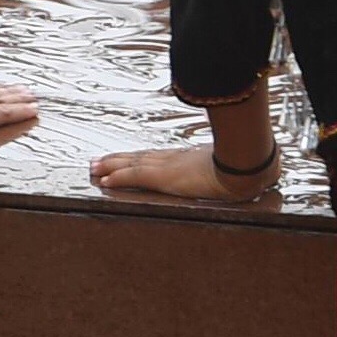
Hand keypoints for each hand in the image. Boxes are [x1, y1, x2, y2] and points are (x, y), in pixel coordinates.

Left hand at [91, 142, 274, 201]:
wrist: (243, 169)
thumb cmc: (240, 169)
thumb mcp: (226, 169)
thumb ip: (221, 170)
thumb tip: (231, 173)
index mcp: (185, 159)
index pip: (153, 157)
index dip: (134, 158)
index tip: (119, 158)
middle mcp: (172, 159)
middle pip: (138, 158)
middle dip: (116, 160)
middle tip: (95, 162)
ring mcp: (167, 167)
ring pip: (131, 164)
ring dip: (110, 166)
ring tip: (94, 168)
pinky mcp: (163, 176)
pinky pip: (134, 176)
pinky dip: (118, 177)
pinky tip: (104, 179)